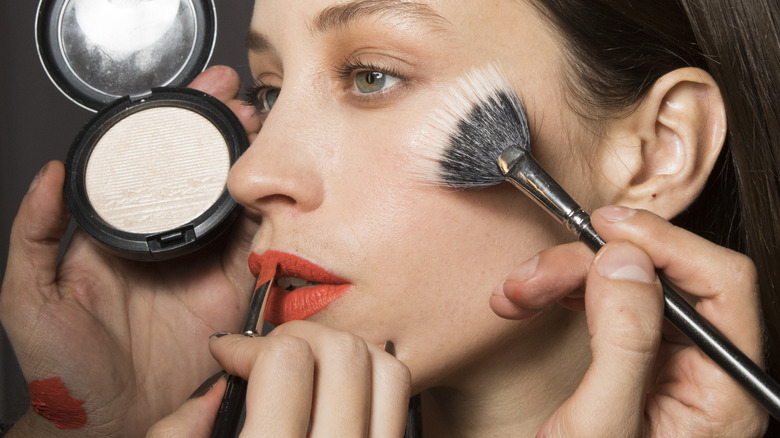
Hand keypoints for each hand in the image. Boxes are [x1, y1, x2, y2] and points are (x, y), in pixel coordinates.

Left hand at [0, 66, 259, 435]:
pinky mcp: (233, 293)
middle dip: (225, 133)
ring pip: (237, 204)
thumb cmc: (62, 370)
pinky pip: (260, 252)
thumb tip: (48, 174)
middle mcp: (169, 243)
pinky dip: (276, 222)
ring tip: (266, 134)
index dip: (175, 127)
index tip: (198, 93)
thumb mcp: (29, 298)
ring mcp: (204, 266)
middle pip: (204, 175)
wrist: (109, 425)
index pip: (152, 167)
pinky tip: (285, 194)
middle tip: (241, 104)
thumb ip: (36, 235)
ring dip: (256, 166)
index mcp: (123, 235)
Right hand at [147, 321, 411, 436]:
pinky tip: (338, 393)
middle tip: (268, 357)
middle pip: (343, 351)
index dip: (246, 346)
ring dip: (343, 352)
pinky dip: (374, 379)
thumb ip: (176, 433)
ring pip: (387, 368)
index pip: (287, 360)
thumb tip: (220, 384)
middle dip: (297, 337)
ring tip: (308, 370)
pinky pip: (403, 399)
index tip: (228, 355)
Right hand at [491, 206, 768, 436]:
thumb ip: (624, 343)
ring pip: (630, 288)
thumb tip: (626, 261)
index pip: (720, 285)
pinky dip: (566, 297)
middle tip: (540, 273)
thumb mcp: (601, 426)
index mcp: (724, 392)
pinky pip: (609, 309)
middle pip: (666, 280)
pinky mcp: (636, 366)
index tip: (608, 228)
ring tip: (519, 293)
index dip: (665, 243)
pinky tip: (534, 301)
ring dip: (568, 280)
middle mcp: (706, 374)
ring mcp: (671, 369)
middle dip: (594, 266)